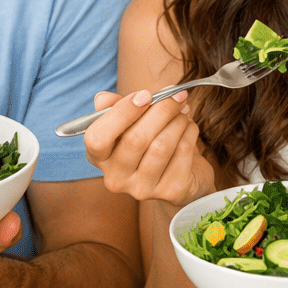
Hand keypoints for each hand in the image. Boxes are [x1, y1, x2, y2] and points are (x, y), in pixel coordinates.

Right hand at [83, 89, 214, 204]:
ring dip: (177, 121)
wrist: (181, 174)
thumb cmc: (149, 140)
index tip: (145, 95)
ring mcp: (142, 189)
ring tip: (182, 111)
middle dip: (160, 110)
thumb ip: (114, 108)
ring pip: (161, 146)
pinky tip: (189, 127)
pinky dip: (190, 133)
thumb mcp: (128, 122)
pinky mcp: (171, 192)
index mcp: (99, 158)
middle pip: (135, 139)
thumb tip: (103, 99)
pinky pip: (182, 153)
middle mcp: (116, 177)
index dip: (121, 114)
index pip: (97, 138)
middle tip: (176, 95)